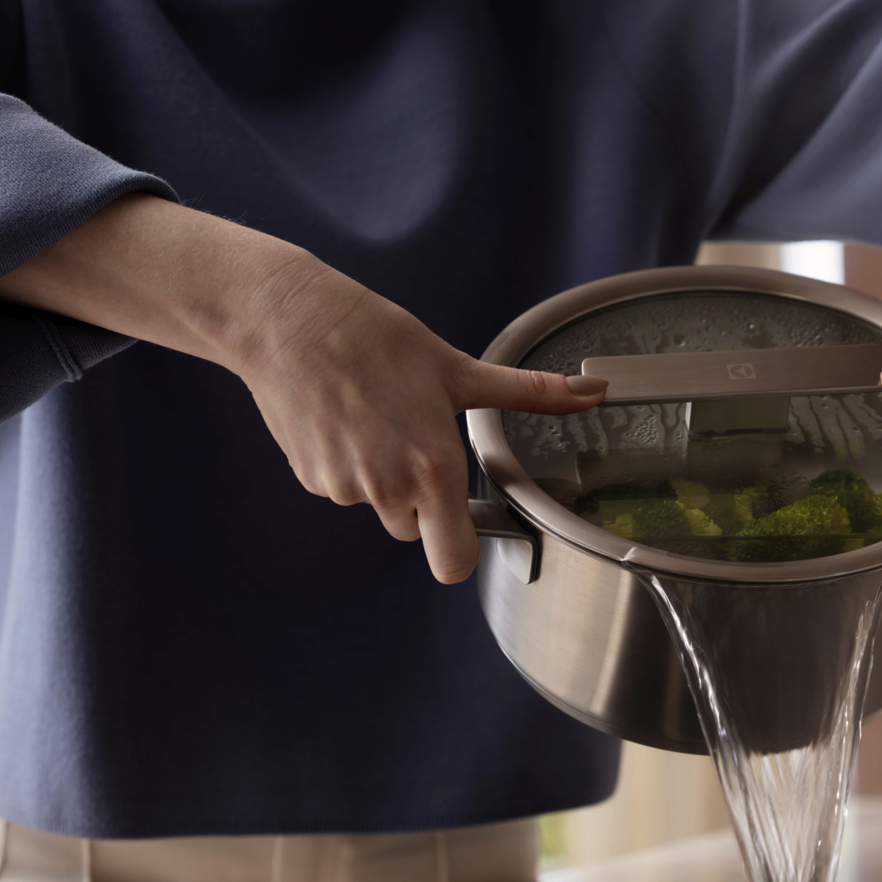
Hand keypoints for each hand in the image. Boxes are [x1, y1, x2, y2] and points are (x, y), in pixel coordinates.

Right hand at [220, 256, 601, 582]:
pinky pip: (343, 489)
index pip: (453, 561)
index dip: (461, 550)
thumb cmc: (375, 338)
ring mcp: (345, 488)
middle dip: (421, 499)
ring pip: (378, 506)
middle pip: (416, 530)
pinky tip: (345, 420)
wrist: (287, 319)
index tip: (464, 522)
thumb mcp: (458, 368)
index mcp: (432, 470)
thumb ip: (530, 393)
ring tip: (376, 419)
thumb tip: (593, 392)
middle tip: (413, 440)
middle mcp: (388, 489)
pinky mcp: (311, 479)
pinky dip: (347, 465)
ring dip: (382, 478)